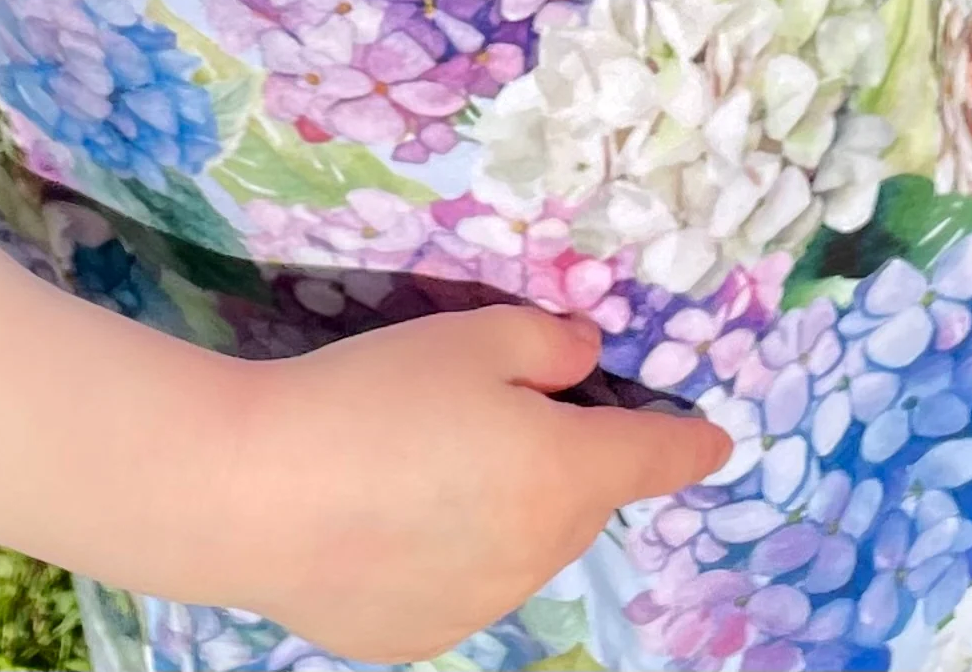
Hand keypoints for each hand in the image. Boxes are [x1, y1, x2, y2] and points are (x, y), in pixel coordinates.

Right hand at [226, 306, 723, 659]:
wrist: (256, 492)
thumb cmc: (372, 396)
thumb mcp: (469, 337)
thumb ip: (545, 343)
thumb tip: (585, 360)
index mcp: (565, 473)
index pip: (654, 458)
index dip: (689, 444)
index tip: (714, 442)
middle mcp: (541, 552)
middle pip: (580, 498)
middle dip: (564, 459)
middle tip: (498, 413)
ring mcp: (483, 605)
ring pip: (524, 545)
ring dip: (507, 507)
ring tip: (423, 463)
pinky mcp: (423, 634)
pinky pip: (463, 583)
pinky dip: (449, 551)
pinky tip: (384, 517)